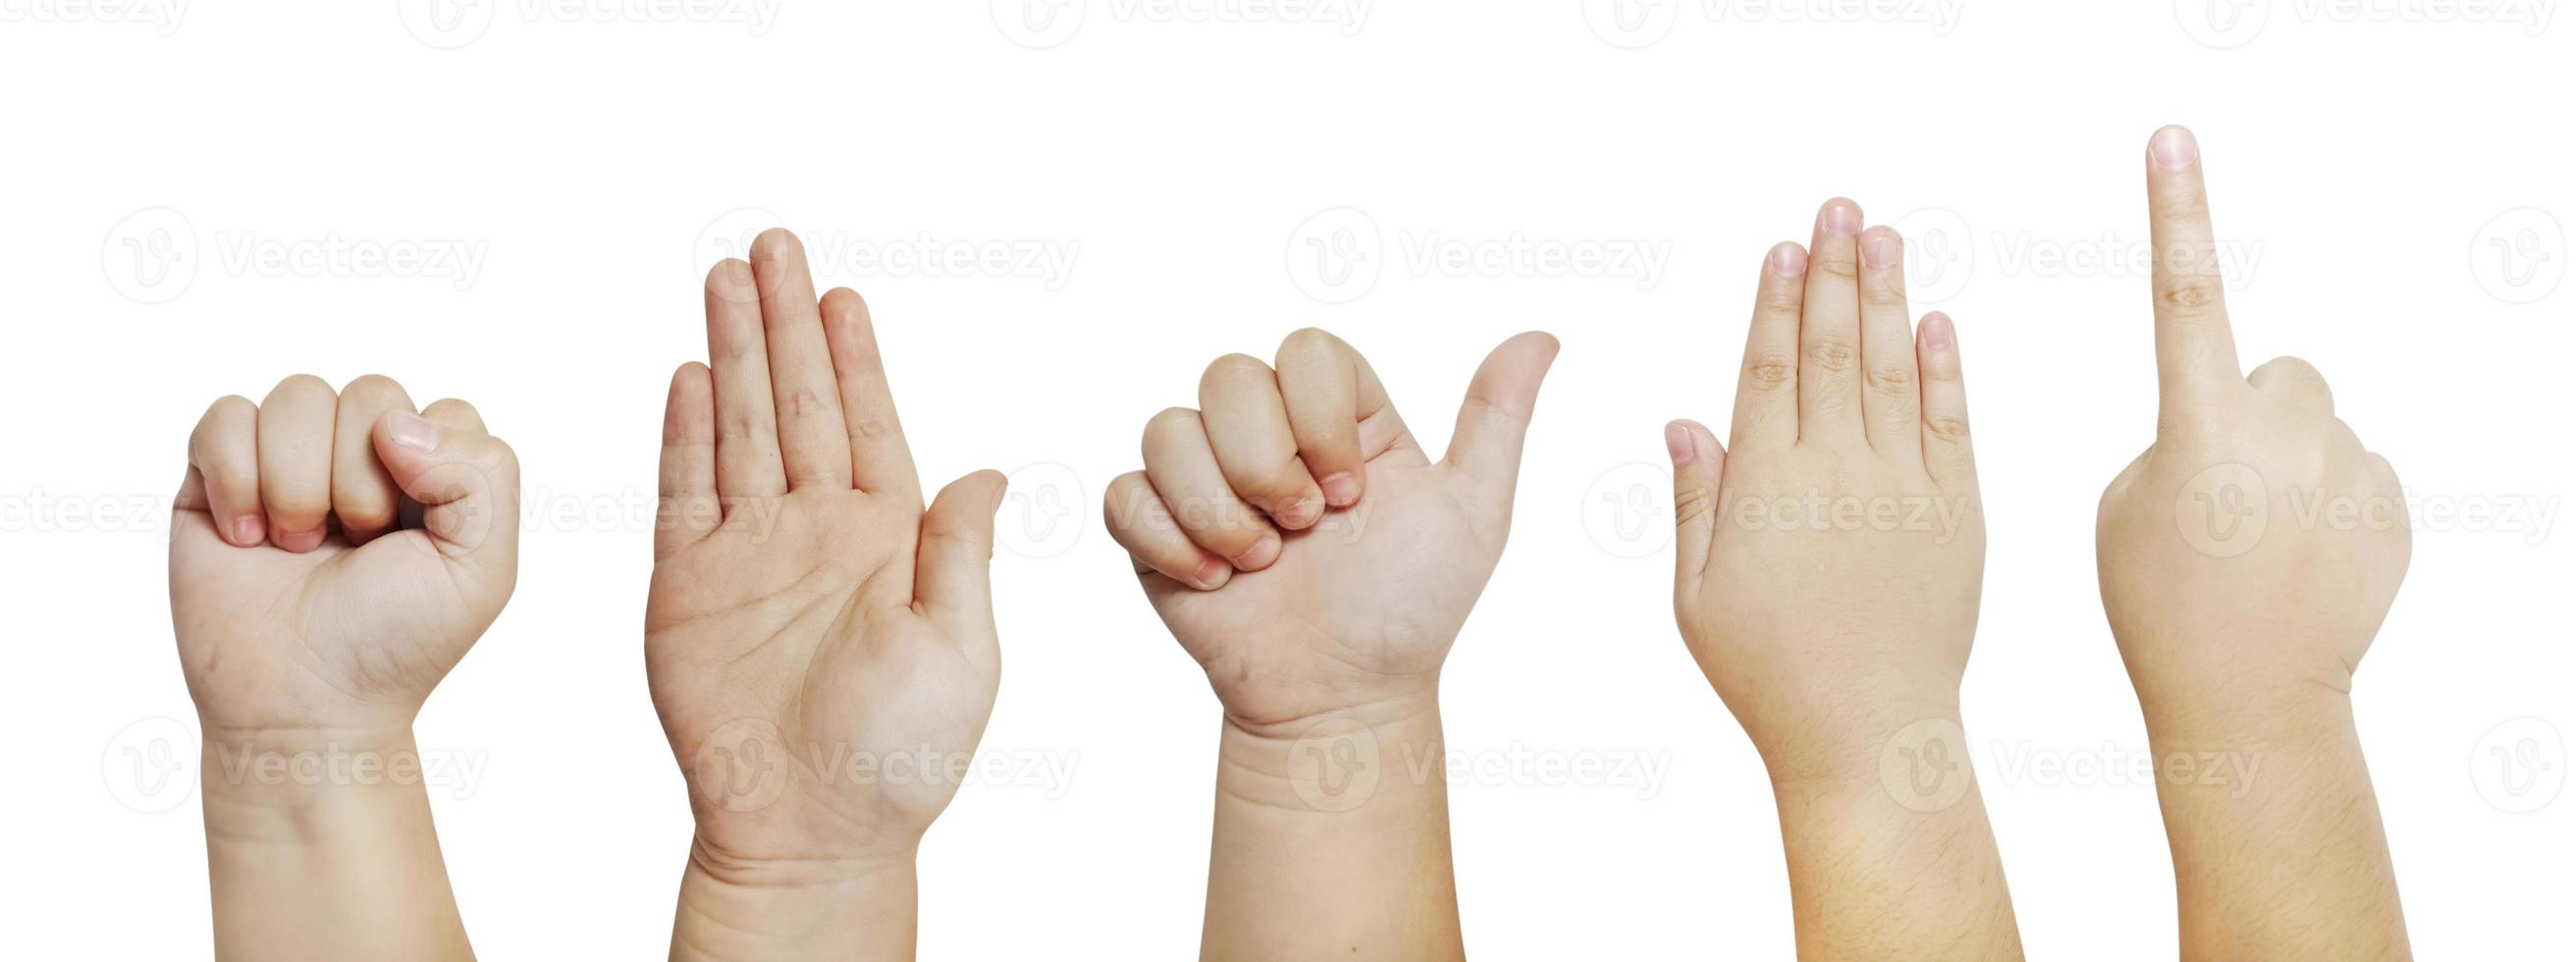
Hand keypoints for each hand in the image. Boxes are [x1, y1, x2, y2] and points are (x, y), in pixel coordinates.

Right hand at [169, 374, 512, 960]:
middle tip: (354, 545)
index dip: (428, 471)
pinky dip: (236, 478)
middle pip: (371, 392)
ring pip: (298, 395)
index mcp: (434, 470)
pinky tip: (246, 537)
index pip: (443, 413)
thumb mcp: (481, 570)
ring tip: (297, 546)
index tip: (408, 535)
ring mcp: (291, 459)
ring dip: (298, 480)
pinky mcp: (219, 475)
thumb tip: (398, 423)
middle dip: (362, 478)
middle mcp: (363, 454)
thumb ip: (481, 477)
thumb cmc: (397, 641)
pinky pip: (225, 416)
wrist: (304, 705)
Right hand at [646, 229, 1005, 882]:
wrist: (809, 830)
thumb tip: (984, 472)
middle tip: (772, 245)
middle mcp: (817, 530)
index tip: (841, 292)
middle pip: (798, 402)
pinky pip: (683, 493)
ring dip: (734, 353)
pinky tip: (691, 375)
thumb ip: (960, 555)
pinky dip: (685, 434)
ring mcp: (749, 553)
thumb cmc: (899, 757)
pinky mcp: (687, 587)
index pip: (868, 422)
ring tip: (724, 280)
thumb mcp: (961, 651)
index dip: (854, 355)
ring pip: (739, 427)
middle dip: (785, 322)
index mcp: (888, 538)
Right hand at [1103, 329, 1557, 730]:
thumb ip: (1496, 420)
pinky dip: (1170, 540)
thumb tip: (1541, 338)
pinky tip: (1216, 581)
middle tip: (1306, 530)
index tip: (1352, 494)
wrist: (1341, 697)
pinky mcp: (1154, 528)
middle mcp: (1265, 433)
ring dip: (1219, 510)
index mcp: (1337, 415)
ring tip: (1261, 564)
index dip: (1319, 420)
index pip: (1305, 351)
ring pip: (1167, 429)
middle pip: (1228, 377)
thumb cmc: (1409, 610)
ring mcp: (1203, 479)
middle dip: (1267, 465)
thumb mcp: (1472, 513)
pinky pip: (1125, 494)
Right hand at [1667, 201, 2020, 960]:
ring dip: (1888, 296)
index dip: (1777, 301)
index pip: (1770, 369)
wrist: (1867, 734)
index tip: (1783, 246)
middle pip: (1834, 349)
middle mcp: (1836, 471)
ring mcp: (1902, 488)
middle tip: (1838, 207)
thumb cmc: (1767, 674)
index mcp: (1766, 486)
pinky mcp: (1958, 515)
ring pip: (1893, 370)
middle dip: (1833, 271)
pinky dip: (1945, 370)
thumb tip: (1686, 421)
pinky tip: (1937, 321)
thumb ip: (1696, 502)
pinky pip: (1952, 425)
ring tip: (1884, 234)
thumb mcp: (1697, 596)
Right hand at [2096, 126, 2408, 727]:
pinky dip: (2328, 506)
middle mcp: (2282, 433)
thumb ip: (2172, 437)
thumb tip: (2234, 422)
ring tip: (2259, 541)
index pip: (2183, 295)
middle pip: (2276, 371)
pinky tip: (2301, 564)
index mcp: (2197, 428)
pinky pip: (2353, 472)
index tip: (2172, 141)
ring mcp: (2345, 468)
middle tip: (2220, 490)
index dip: (2177, 212)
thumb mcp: (2123, 508)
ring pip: (2316, 425)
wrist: (2250, 702)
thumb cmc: (2160, 606)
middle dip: (2251, 409)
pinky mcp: (2390, 504)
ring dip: (2290, 462)